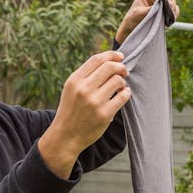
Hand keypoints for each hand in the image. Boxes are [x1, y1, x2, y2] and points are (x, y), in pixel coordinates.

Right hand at [38, 50, 129, 177]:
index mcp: (74, 80)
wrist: (65, 137)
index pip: (96, 59)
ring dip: (123, 82)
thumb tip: (110, 60)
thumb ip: (86, 75)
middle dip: (121, 67)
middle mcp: (83, 89)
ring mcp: (94, 102)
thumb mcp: (71, 89)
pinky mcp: (104, 114)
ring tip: (121, 87)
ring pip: (118, 80)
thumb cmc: (71, 110)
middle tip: (125, 72)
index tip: (120, 56)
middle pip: (109, 67)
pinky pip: (123, 96)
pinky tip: (124, 94)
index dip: (111, 55)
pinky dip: (127, 93)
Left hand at [115, 0, 178, 43]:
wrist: (131, 28)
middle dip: (171, 4)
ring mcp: (160, 4)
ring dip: (173, 11)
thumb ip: (150, 8)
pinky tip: (170, 20)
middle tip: (171, 13)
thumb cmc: (132, 18)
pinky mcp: (164, 11)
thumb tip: (161, 5)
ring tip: (172, 18)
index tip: (170, 5)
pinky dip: (174, 15)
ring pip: (172, 4)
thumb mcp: (139, 13)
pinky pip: (173, 11)